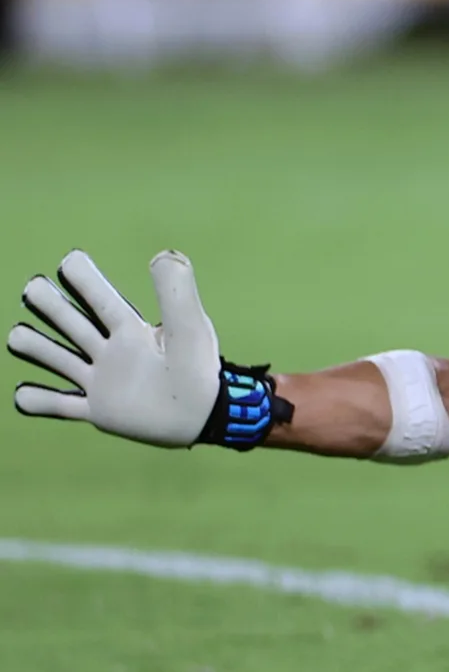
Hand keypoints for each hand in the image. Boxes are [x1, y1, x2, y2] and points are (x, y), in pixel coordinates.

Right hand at [9, 249, 220, 445]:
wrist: (206, 417)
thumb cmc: (200, 371)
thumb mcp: (189, 327)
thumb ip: (177, 292)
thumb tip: (164, 253)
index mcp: (131, 331)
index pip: (100, 298)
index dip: (85, 278)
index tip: (70, 261)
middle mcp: (112, 353)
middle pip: (72, 323)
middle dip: (50, 306)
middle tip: (33, 289)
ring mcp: (102, 382)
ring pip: (59, 359)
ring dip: (37, 348)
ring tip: (16, 336)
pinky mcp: (99, 410)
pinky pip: (61, 406)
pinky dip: (38, 400)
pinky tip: (20, 395)